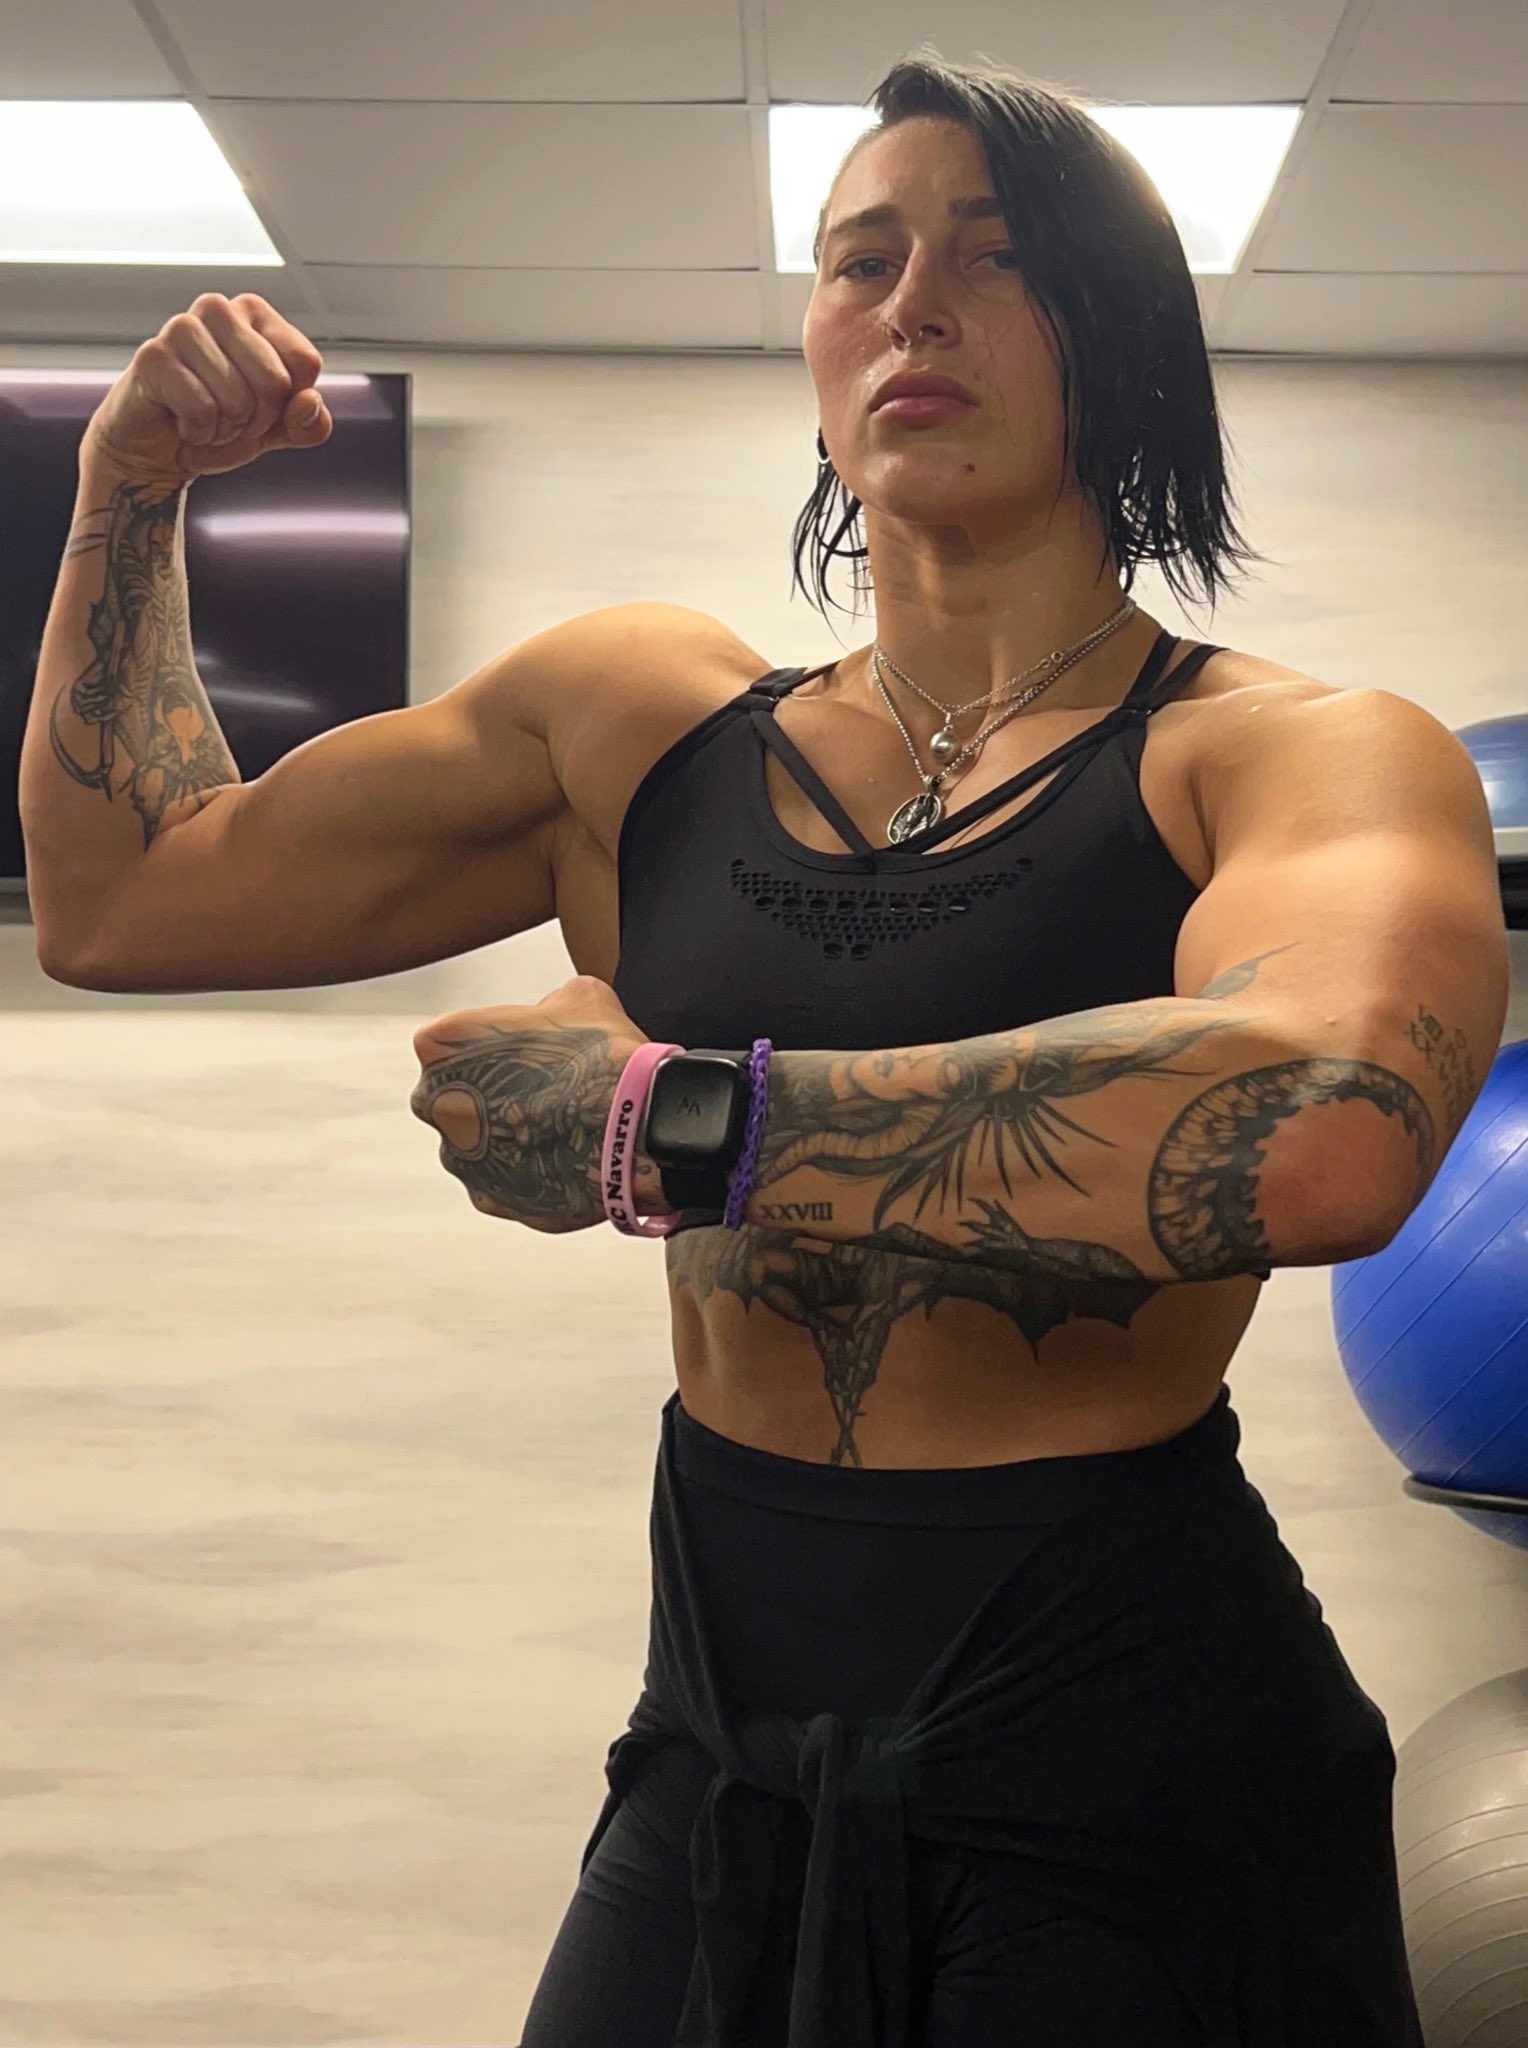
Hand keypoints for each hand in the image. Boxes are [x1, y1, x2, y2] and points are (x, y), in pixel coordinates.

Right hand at [82, 291, 331, 486]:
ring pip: (238, 398)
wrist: (160, 448)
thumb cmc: (221, 423)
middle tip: (229, 416)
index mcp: (255, 313)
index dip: (290, 401)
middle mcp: (218, 309)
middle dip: (258, 418)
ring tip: (205, 418)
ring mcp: (182, 328)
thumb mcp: (279, 430)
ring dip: (227, 427)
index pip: (304, 362)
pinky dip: (199, 432)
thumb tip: (309, 402)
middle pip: (275, 382)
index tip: (260, 403)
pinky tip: (182, 422)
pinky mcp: (153, 356)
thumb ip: (310, 423)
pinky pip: (202, 410)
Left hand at [409, 974, 658, 1232]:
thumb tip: (551, 1016)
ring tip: (558, 1127)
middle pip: (453, 1095)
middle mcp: (438, 1104)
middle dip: (488, 1094)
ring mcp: (462, 1159)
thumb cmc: (605, 1063)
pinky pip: (501, 1183)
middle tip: (539, 1091)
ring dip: (506, 1137)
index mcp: (444, 1047)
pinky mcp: (492, 1201)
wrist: (640, 1129)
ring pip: (476, 1145)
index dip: (488, 1044)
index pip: (445, 1040)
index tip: (519, 1051)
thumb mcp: (579, 998)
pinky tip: (563, 1157)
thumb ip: (544, 1006)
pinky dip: (525, 1174)